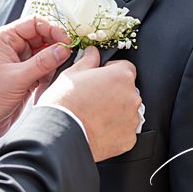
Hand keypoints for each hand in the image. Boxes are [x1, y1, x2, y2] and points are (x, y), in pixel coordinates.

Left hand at [0, 16, 72, 147]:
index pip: (34, 23)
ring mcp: (19, 62)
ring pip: (45, 54)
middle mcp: (12, 47)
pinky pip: (43, 69)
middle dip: (55, 47)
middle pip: (42, 37)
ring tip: (50, 76)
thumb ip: (43, 62)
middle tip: (68, 56)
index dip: (52, 29)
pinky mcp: (24, 76)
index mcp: (5, 39)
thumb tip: (65, 49)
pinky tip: (45, 86)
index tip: (67, 41)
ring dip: (52, 63)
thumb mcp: (18, 78)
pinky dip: (48, 75)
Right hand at [39, 46, 141, 160]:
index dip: (111, 70)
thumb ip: (88, 60)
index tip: (101, 77)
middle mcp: (132, 97)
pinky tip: (98, 127)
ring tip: (94, 114)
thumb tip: (92, 52)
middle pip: (127, 90)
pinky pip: (125, 130)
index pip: (126, 67)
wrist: (61, 133)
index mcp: (121, 76)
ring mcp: (131, 119)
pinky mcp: (128, 139)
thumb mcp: (72, 73)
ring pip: (127, 110)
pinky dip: (115, 130)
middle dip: (114, 92)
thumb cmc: (65, 102)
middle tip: (94, 97)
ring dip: (116, 111)